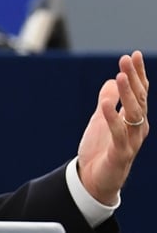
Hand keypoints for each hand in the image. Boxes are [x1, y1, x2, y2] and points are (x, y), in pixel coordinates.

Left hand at [77, 51, 148, 204]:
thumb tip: (112, 80)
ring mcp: (131, 141)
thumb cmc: (101, 149)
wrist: (94, 180)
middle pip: (139, 99)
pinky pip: (118, 133)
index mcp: (134, 118)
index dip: (138, 73)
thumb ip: (108, 101)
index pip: (139, 92)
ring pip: (133, 114)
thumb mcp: (101, 119)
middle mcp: (137, 128)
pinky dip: (112, 117)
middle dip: (133, 78)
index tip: (134, 54)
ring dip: (127, 94)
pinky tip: (105, 103)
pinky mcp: (120, 153)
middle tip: (126, 59)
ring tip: (120, 75)